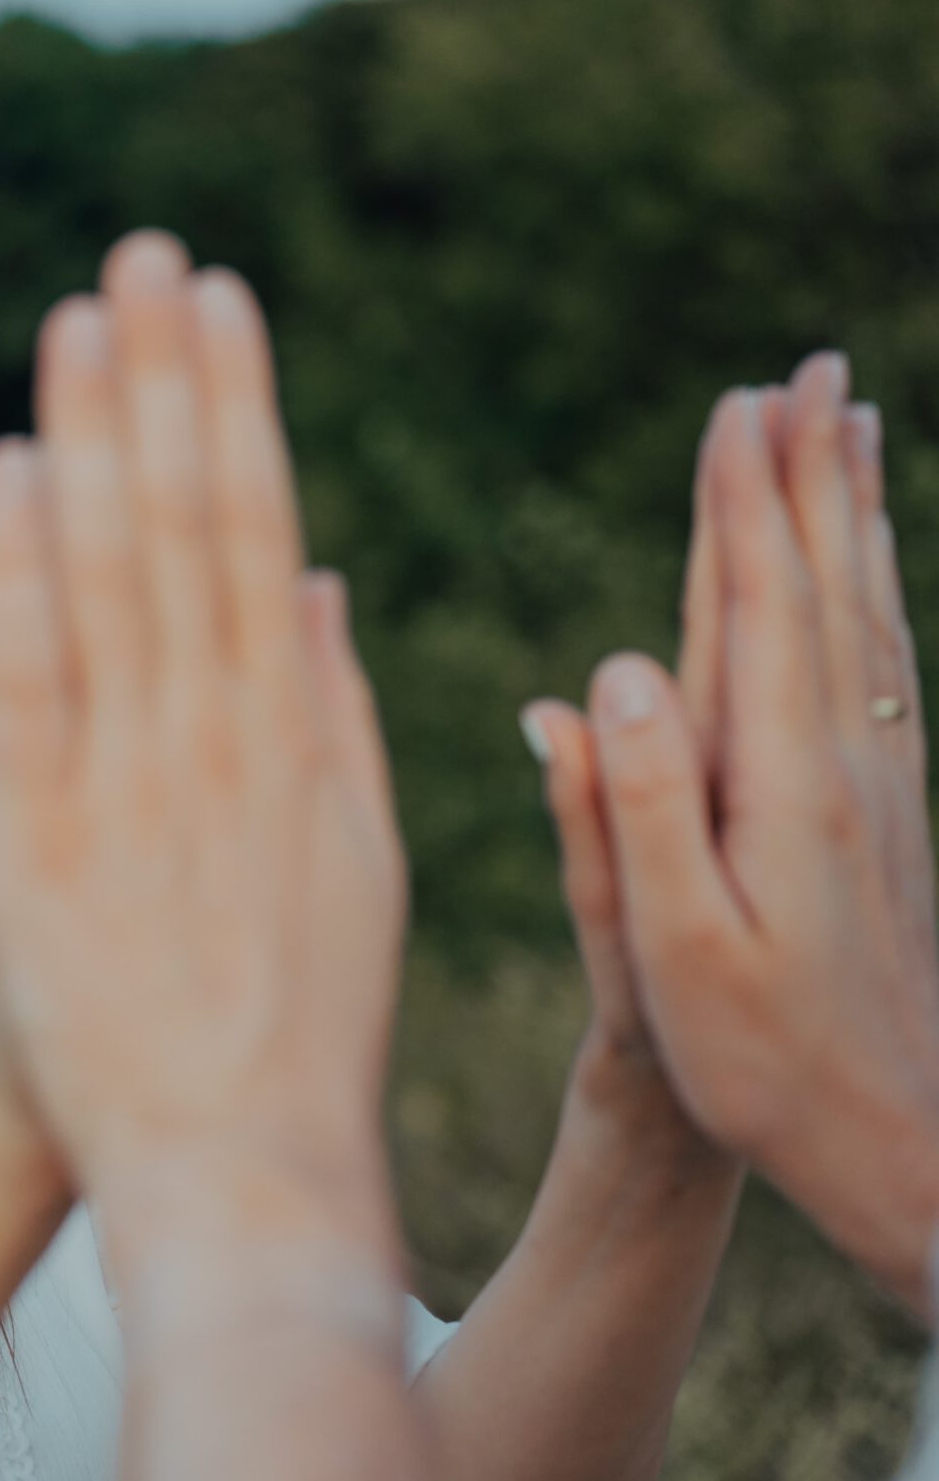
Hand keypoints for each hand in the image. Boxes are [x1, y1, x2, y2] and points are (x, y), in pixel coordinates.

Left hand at [0, 230, 409, 1252]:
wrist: (235, 1168)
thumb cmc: (295, 1020)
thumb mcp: (350, 855)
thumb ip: (327, 708)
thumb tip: (305, 578)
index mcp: (289, 727)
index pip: (252, 526)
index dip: (229, 405)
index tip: (212, 299)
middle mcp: (213, 733)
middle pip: (186, 521)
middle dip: (165, 380)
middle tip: (142, 252)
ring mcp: (128, 781)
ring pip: (112, 575)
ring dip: (96, 438)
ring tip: (80, 318)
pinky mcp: (38, 840)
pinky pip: (25, 684)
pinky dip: (20, 575)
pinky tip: (8, 472)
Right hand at [559, 353, 938, 1313]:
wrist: (909, 1146)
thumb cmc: (767, 1063)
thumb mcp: (670, 952)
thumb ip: (633, 810)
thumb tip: (608, 674)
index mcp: (775, 787)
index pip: (758, 609)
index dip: (744, 503)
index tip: (738, 404)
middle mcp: (841, 766)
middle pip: (828, 586)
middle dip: (812, 474)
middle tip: (814, 371)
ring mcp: (880, 787)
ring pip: (868, 615)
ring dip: (854, 514)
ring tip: (853, 429)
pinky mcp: (893, 816)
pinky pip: (885, 668)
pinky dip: (874, 592)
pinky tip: (868, 575)